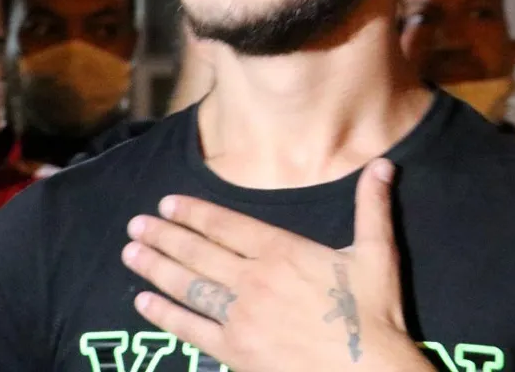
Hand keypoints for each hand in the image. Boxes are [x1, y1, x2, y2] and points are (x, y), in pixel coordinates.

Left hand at [122, 158, 433, 371]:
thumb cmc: (373, 315)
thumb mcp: (377, 253)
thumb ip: (372, 206)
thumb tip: (384, 163)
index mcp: (282, 251)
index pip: (227, 225)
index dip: (194, 212)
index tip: (167, 203)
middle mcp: (254, 279)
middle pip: (199, 252)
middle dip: (164, 235)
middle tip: (135, 224)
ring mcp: (242, 316)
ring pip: (189, 285)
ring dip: (156, 268)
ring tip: (130, 253)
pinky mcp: (237, 351)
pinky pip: (193, 329)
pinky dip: (166, 314)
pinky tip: (143, 302)